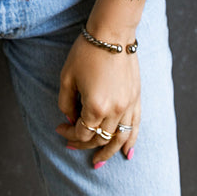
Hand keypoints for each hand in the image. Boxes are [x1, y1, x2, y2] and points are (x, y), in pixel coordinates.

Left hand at [55, 32, 140, 166]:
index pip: (81, 132)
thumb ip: (66, 102)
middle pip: (99, 138)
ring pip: (119, 138)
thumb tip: (70, 118)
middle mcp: (115, 110)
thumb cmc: (86, 51)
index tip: (59, 128)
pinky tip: (127, 153)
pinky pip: (135, 127)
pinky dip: (131, 142)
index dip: (68, 134)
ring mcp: (128, 105)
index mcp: (95, 107)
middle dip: (84, 144)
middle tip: (72, 144)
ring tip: (98, 163)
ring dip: (108, 152)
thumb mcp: (67, 76)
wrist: (112, 32)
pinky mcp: (136, 98)